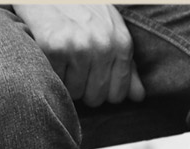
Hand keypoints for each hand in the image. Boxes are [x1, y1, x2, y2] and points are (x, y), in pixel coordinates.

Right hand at [12, 4, 144, 106]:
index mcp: (122, 44)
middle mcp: (104, 46)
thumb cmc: (83, 9)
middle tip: (75, 67)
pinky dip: (51, 70)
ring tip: (64, 57)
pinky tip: (51, 52)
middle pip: (95, 97)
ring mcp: (79, 46)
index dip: (102, 91)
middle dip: (84, 88)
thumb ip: (127, 65)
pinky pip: (55, 79)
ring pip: (74, 92)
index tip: (92, 78)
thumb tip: (138, 98)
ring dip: (66, 80)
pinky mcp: (54, 46)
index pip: (117, 94)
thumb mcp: (112, 30)